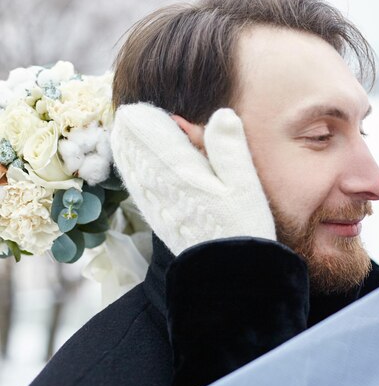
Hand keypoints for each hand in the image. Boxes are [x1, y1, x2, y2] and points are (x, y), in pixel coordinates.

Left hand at [110, 102, 274, 254]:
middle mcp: (153, 181)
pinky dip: (132, 163)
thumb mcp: (244, 185)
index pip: (144, 126)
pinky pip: (133, 179)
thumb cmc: (240, 227)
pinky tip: (138, 159)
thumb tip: (222, 112)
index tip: (168, 115)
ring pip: (128, 160)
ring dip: (132, 142)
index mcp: (176, 168)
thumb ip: (229, 147)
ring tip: (140, 132)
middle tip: (154, 121)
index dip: (150, 113)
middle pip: (130, 140)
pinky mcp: (153, 212)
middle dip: (139, 125)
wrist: (225, 272)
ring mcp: (149, 198)